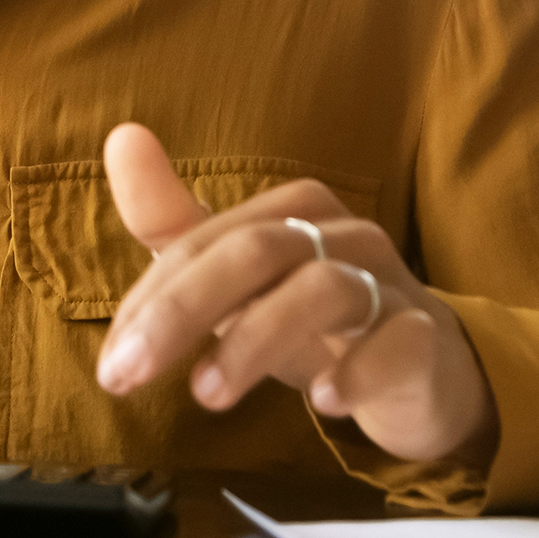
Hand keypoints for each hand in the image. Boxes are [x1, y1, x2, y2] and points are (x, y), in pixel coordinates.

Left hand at [92, 122, 496, 466]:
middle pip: (255, 251)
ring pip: (321, 289)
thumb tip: (122, 136)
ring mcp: (389, 283)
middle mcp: (341, 234)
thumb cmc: (317, 321)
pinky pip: (398, 341)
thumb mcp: (240, 281)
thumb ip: (175, 223)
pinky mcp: (427, 338)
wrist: (425, 372)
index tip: (112, 366)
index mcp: (292, 211)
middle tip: (128, 374)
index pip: (204, 243)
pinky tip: (323, 401)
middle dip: (182, 311)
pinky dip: (358, 370)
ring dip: (255, 342)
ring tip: (207, 395)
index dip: (151, 301)